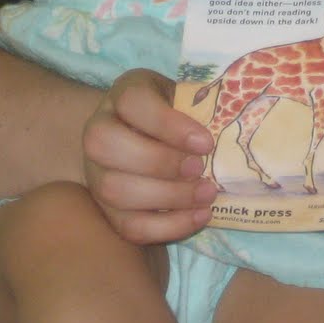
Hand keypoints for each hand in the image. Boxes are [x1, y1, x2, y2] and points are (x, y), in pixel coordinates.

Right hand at [79, 67, 217, 244]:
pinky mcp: (107, 209)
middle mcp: (98, 131)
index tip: (205, 142)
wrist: (145, 136)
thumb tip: (227, 132)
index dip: (168, 124)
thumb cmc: (175, 114)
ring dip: (167, 197)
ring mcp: (96, 173)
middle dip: (160, 162)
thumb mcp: (185, 98)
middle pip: (108, 146)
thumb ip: (199, 109)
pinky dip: (167, 227)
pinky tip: (199, 216)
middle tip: (201, 169)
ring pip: (114, 190)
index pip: (132, 102)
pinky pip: (128, 225)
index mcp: (123, 95)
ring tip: (206, 195)